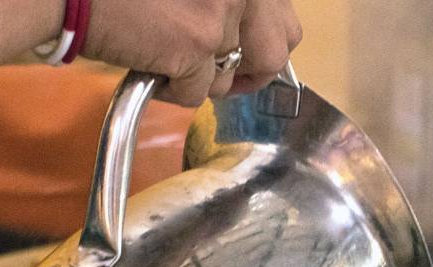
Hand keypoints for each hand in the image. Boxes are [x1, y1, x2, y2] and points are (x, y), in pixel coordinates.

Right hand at [82, 0, 301, 106]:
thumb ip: (228, 5)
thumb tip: (257, 41)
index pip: (284, 18)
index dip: (265, 41)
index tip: (245, 53)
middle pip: (274, 53)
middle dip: (249, 72)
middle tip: (218, 73)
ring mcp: (221, 13)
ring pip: (230, 76)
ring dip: (201, 79)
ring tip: (166, 58)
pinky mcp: (196, 45)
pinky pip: (197, 93)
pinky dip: (171, 90)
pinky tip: (148, 66)